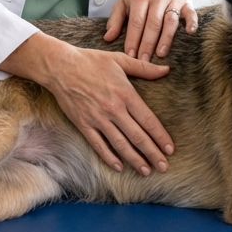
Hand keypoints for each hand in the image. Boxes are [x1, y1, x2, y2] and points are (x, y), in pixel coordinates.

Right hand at [0, 34, 173, 174]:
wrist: (61, 66)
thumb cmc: (91, 61)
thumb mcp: (120, 60)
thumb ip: (144, 68)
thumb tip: (166, 69)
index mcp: (126, 94)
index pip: (148, 121)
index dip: (161, 137)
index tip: (170, 149)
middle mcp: (114, 109)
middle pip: (138, 137)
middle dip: (153, 154)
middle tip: (164, 167)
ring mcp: (98, 119)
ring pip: (120, 144)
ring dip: (135, 159)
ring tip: (146, 171)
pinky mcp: (84, 124)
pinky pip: (99, 145)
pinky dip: (109, 157)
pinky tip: (119, 166)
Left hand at [104, 0, 197, 61]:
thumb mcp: (122, 4)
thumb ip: (115, 20)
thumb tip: (108, 38)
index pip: (136, 20)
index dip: (133, 38)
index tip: (130, 54)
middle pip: (153, 23)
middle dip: (147, 43)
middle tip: (143, 61)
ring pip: (170, 20)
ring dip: (166, 38)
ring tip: (160, 54)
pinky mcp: (185, 3)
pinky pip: (190, 12)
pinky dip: (192, 22)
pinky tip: (190, 32)